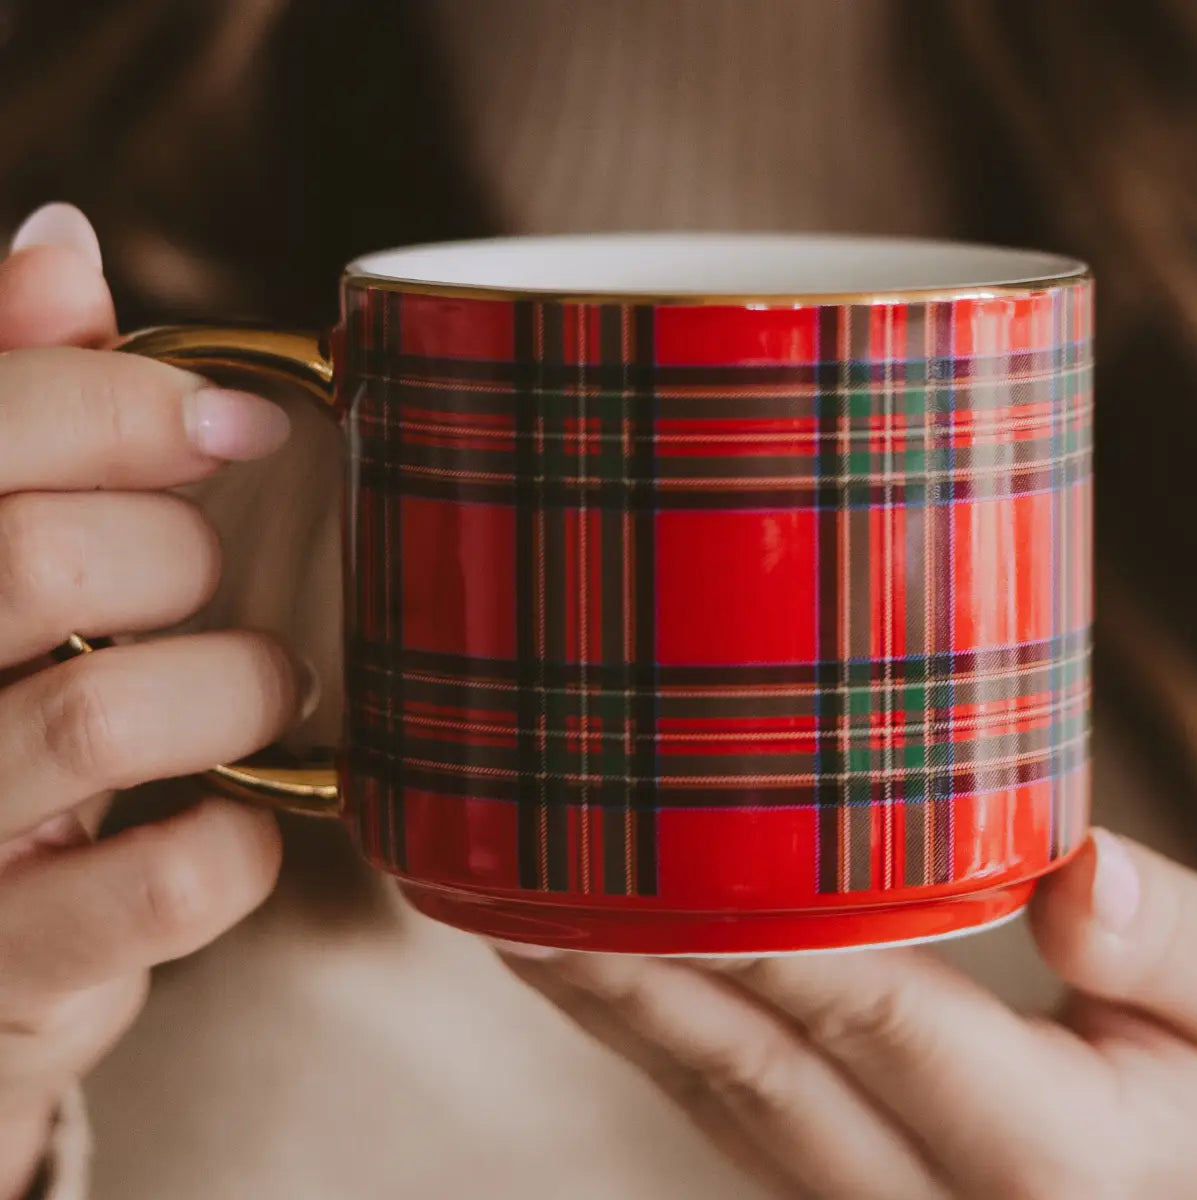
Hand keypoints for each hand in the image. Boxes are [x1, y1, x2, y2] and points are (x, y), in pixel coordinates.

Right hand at [0, 206, 300, 1198]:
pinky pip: (168, 882)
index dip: (120, 399)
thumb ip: (6, 403)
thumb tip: (64, 244)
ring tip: (259, 686)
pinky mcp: (8, 971)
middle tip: (209, 577)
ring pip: (102, 713)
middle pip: (38, 558)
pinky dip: (241, 842)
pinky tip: (234, 823)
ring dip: (234, 684)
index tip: (239, 422)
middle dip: (175, 550)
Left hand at [497, 830, 1196, 1198]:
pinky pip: (736, 1130)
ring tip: (528, 923)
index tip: (643, 857)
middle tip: (521, 891)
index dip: (757, 930)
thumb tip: (1081, 871)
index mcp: (1049, 1162)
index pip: (870, 1010)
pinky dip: (664, 1050)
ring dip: (622, 1017)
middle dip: (636, 978)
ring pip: (724, 1112)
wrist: (1183, 1184)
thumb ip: (1175, 949)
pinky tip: (612, 985)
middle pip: (758, 1074)